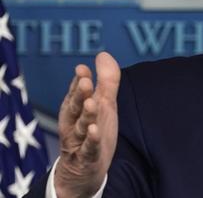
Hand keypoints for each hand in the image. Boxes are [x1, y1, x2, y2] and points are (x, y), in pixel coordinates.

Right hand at [54, 52, 120, 197]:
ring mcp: (79, 141)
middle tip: (85, 82)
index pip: (76, 93)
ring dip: (86, 115)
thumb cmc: (94, 131)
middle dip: (79, 95)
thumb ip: (105, 81)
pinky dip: (91, 140)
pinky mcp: (87, 157)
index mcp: (76, 109)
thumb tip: (103, 54)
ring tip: (92, 103)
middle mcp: (73, 123)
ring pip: (81, 126)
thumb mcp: (103, 104)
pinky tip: (95, 130)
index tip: (83, 69)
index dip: (79, 81)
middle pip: (75, 108)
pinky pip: (89, 148)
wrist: (84, 170)